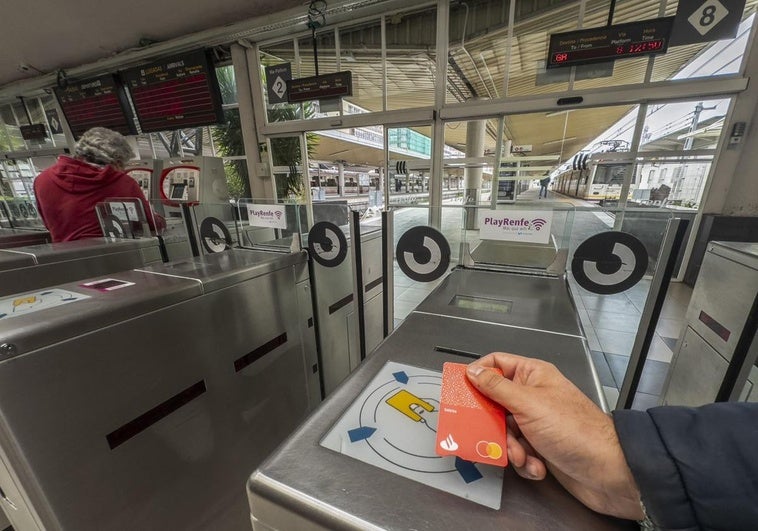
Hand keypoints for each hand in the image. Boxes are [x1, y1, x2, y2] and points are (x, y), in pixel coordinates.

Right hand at [466, 352, 642, 520]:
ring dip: (511, 448)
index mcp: (533, 376)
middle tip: (490, 433)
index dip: (478, 374)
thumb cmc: (574, 430)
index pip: (497, 363)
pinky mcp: (541, 447)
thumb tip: (473, 371)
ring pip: (504, 432)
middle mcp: (534, 397)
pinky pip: (518, 451)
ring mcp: (537, 423)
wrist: (608, 472)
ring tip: (524, 456)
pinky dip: (524, 462)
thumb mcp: (529, 404)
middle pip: (495, 403)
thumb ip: (497, 387)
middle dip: (493, 424)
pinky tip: (537, 466)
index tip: (462, 390)